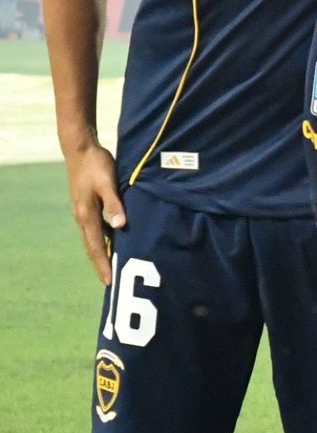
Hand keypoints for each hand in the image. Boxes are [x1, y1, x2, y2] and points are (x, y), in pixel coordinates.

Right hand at [61, 141, 122, 283]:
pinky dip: (105, 239)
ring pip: (94, 238)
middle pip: (93, 247)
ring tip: (113, 267)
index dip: (103, 265)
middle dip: (101, 265)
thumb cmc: (96, 164)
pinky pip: (97, 228)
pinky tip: (116, 242)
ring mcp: (84, 211)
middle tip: (110, 283)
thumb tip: (120, 226)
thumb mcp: (108, 183)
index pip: (96, 247)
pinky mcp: (88, 205)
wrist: (81, 149)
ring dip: (103, 253)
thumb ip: (115, 204)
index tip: (109, 282)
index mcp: (86, 215)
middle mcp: (83, 217)